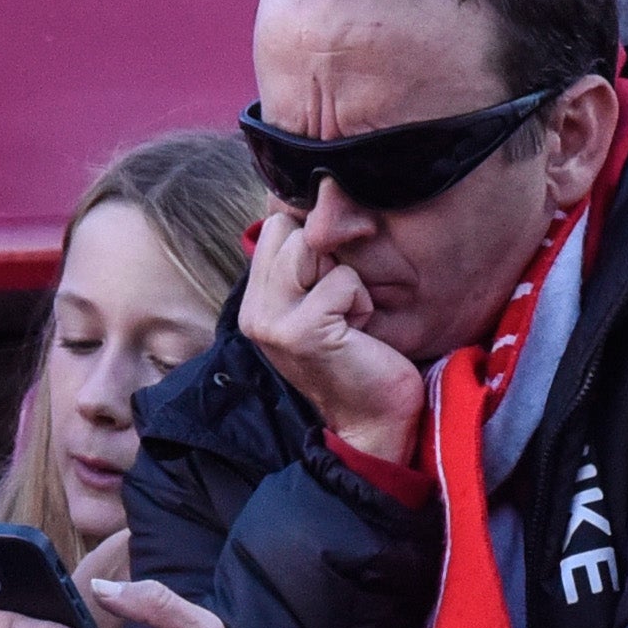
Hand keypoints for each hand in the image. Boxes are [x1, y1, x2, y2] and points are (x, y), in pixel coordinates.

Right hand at [237, 209, 428, 465]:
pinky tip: (359, 332)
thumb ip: (309, 266)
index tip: (333, 276)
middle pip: (289, 230)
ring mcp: (272, 321)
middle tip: (342, 303)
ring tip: (349, 317)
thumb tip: (319, 203)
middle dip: (328, 255)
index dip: (314, 238)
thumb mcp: (324, 305)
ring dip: (345, 279)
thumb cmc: (361, 359)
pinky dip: (362, 301)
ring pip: (311, 247)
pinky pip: (342, 280)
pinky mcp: (302, 331)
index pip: (275, 227)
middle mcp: (255, 311)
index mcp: (256, 302)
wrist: (372, 424)